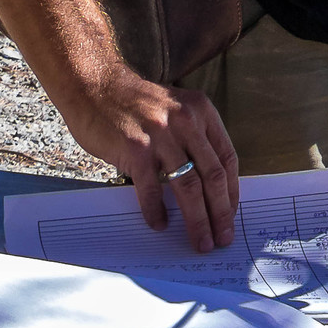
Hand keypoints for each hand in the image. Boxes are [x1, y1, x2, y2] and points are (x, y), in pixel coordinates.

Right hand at [60, 60, 239, 253]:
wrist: (96, 86)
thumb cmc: (135, 104)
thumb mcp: (175, 110)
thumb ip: (192, 138)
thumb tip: (206, 186)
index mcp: (201, 111)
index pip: (226, 157)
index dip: (231, 190)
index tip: (230, 214)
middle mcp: (186, 121)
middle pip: (212, 176)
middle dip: (220, 213)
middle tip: (222, 238)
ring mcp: (161, 135)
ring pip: (188, 186)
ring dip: (197, 219)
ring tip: (199, 241)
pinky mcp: (136, 149)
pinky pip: (151, 190)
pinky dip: (156, 212)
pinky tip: (159, 224)